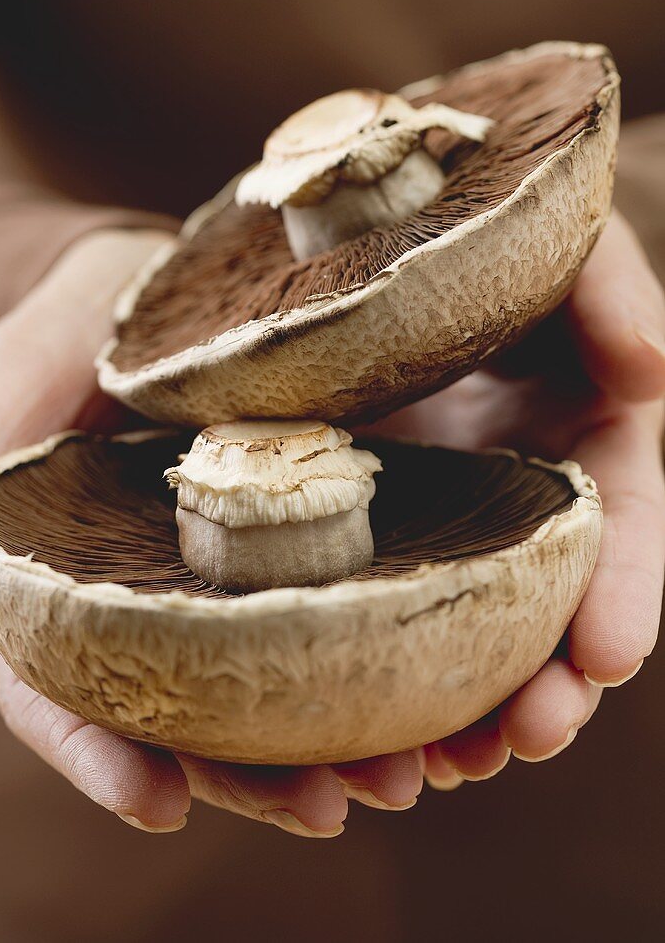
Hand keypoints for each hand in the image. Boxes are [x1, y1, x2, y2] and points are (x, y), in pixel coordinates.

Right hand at [0, 226, 422, 835]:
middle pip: (189, 717)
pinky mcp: (317, 538)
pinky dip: (389, 660)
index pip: (63, 686)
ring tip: (402, 774)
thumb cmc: (86, 325)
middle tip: (325, 809)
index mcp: (74, 581)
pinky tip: (447, 690)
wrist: (174, 291)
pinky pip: (352, 612)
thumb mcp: (33, 362)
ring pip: (275, 687)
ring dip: (334, 743)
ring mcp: (243, 578)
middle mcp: (161, 601)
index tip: (155, 808)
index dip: (98, 754)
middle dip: (249, 778)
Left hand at [371, 210, 664, 786]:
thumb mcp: (564, 242)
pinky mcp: (369, 515)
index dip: (624, 589)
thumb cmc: (491, 229)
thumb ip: (612, 292)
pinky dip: (377, 663)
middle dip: (548, 681)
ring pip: (465, 626)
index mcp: (583, 431)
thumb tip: (654, 373)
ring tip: (443, 765)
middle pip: (547, 602)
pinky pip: (375, 601)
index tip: (609, 655)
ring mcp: (444, 509)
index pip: (622, 522)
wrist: (378, 230)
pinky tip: (358, 719)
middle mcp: (519, 487)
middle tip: (526, 741)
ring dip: (463, 703)